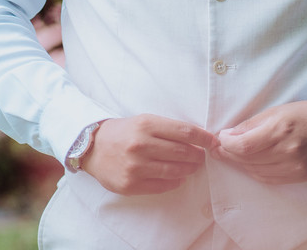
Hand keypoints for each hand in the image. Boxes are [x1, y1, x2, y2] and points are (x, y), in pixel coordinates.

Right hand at [81, 114, 217, 195]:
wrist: (93, 147)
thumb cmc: (125, 132)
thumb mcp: (146, 121)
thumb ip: (170, 129)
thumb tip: (199, 138)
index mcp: (147, 125)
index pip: (186, 132)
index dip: (204, 138)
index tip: (213, 141)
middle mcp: (141, 145)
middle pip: (183, 152)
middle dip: (198, 155)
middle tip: (202, 156)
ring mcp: (135, 166)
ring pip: (174, 170)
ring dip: (189, 169)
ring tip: (192, 167)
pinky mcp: (129, 184)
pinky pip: (161, 185)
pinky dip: (175, 182)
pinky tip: (178, 177)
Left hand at [214, 100, 306, 183]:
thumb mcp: (279, 111)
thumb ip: (252, 124)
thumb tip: (228, 136)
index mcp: (281, 129)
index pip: (243, 145)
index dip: (226, 144)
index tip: (220, 139)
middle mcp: (287, 151)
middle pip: (247, 159)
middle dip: (229, 153)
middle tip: (220, 148)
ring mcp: (294, 167)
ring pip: (255, 171)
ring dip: (241, 164)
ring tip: (234, 155)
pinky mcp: (298, 177)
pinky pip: (268, 178)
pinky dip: (255, 171)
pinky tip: (251, 163)